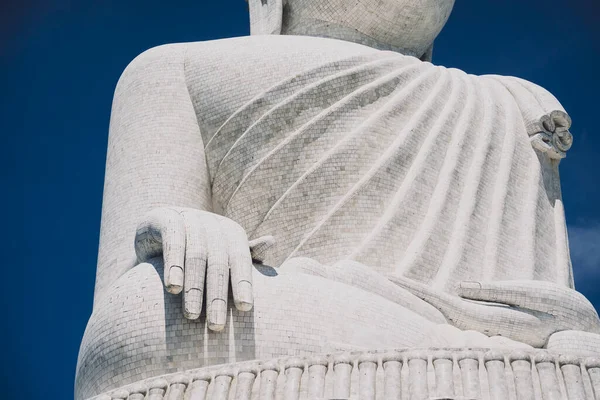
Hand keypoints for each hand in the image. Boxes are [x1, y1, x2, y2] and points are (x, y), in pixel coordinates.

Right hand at [134, 207, 271, 330]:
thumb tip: (271, 241)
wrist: (158, 226)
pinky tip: (173, 288)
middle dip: (218, 295)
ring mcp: (190, 219)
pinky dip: (174, 265)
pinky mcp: (165, 218)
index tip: (245, 308)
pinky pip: (173, 243)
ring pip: (196, 255)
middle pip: (219, 262)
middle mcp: (213, 224)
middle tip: (217, 326)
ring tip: (192, 315)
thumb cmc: (198, 247)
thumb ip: (246, 254)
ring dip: (195, 286)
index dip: (243, 282)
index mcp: (232, 233)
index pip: (241, 260)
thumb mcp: (222, 252)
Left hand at [388, 276, 599, 347]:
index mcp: (485, 318)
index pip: (439, 302)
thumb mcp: (532, 295)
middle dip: (408, 292)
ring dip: (420, 296)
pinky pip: (457, 306)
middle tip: (380, 277)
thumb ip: (495, 292)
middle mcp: (479, 323)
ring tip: (395, 282)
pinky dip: (438, 298)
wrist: (582, 327)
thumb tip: (459, 287)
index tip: (389, 278)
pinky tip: (427, 295)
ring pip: (443, 307)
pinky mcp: (491, 317)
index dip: (413, 289)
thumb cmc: (561, 309)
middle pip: (434, 305)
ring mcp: (483, 321)